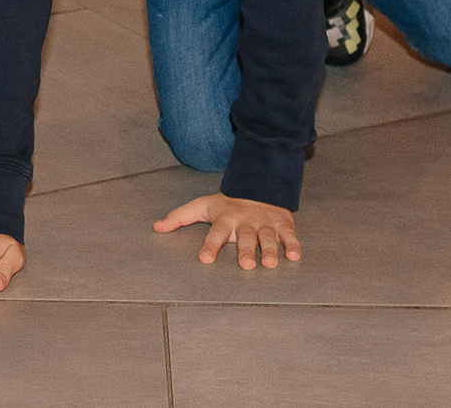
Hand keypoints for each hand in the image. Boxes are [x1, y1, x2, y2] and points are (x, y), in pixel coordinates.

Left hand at [154, 194, 300, 269]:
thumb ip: (179, 217)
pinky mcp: (283, 225)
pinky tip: (294, 256)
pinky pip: (289, 235)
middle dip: (245, 250)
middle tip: (245, 264)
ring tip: (269, 263)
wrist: (258, 186)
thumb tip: (156, 227)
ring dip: (269, 250)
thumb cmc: (227, 205)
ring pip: (267, 238)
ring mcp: (265, 224)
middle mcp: (245, 222)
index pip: (215, 233)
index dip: (210, 246)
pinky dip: (293, 245)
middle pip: (245, 238)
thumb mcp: (202, 206)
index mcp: (225, 219)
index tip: (204, 258)